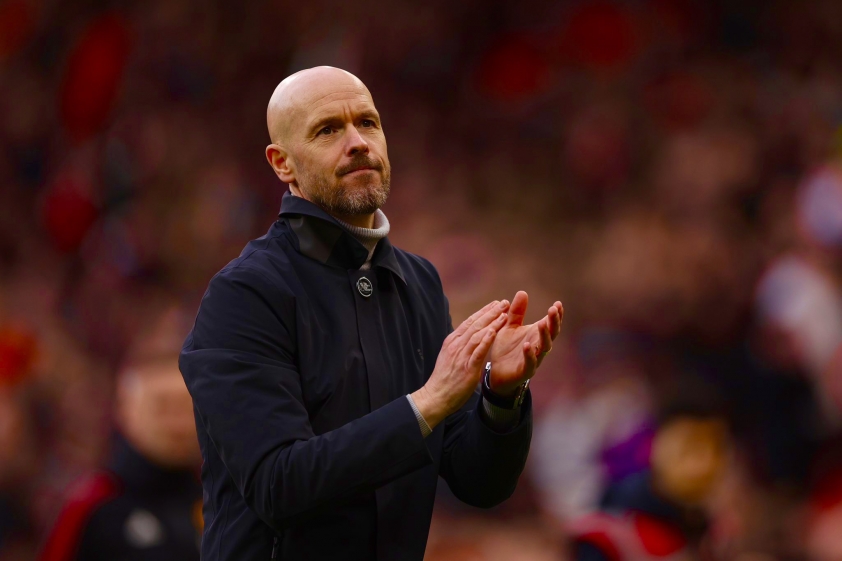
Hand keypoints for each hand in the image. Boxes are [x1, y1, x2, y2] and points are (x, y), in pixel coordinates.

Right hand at [411, 300, 509, 428]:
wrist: (436, 396)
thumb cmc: (444, 379)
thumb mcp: (450, 357)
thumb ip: (459, 346)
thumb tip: (468, 337)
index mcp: (452, 342)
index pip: (469, 322)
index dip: (483, 312)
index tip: (494, 304)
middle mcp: (456, 345)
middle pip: (475, 324)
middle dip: (490, 312)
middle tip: (503, 302)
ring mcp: (461, 356)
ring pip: (478, 335)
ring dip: (492, 323)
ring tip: (504, 314)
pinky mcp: (467, 368)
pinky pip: (478, 352)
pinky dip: (486, 340)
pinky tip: (494, 332)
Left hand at [488, 291, 562, 395]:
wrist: (497, 372)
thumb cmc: (506, 348)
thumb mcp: (509, 326)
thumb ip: (516, 312)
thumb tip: (522, 292)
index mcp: (536, 334)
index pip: (551, 323)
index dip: (556, 315)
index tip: (558, 304)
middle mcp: (538, 346)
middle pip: (551, 333)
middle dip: (554, 322)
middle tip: (553, 310)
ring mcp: (534, 359)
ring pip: (544, 347)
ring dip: (545, 335)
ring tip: (542, 324)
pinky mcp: (525, 371)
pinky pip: (530, 363)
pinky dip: (530, 354)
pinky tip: (527, 345)